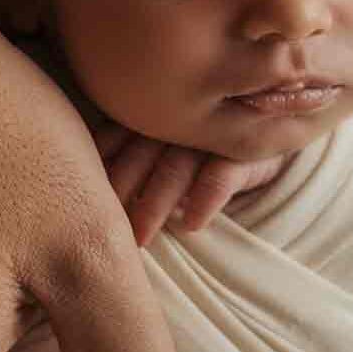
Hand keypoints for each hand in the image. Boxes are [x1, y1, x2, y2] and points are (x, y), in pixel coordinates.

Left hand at [95, 123, 290, 246]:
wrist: (276, 119)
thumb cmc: (203, 137)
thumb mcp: (166, 134)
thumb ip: (128, 146)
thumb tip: (81, 183)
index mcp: (152, 112)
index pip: (115, 137)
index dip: (96, 165)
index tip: (75, 195)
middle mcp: (178, 119)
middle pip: (139, 155)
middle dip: (119, 191)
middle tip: (95, 228)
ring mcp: (211, 133)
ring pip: (175, 168)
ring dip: (156, 204)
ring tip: (139, 239)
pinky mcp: (245, 151)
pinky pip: (222, 174)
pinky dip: (206, 197)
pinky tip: (192, 224)